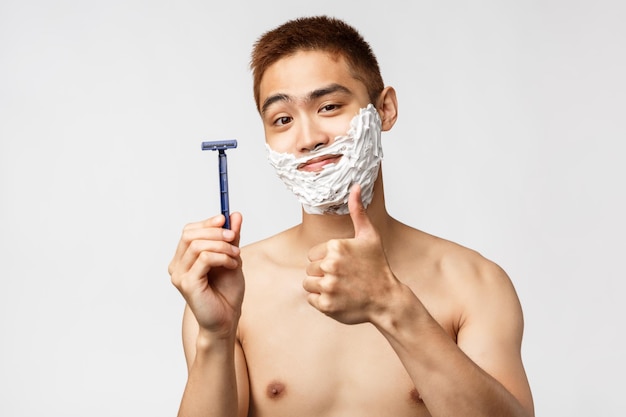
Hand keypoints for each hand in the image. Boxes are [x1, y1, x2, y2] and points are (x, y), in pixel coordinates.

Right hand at [169, 213, 243, 338]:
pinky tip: (233, 265)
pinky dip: (222, 257)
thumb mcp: (232, 258)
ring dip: (222, 246)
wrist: (227, 319)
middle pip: (190, 235)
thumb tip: (234, 215)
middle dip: (215, 232)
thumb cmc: (227, 292)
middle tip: (234, 238)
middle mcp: (177, 266)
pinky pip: (204, 259)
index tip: (225, 220)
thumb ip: (231, 238)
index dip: (207, 223)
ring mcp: (179, 275)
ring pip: (198, 245)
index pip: (189, 231)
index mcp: (183, 259)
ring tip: (237, 256)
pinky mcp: (187, 284)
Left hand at [303, 185, 398, 324]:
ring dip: (320, 287)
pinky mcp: (326, 305)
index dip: (325, 260)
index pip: (312, 254)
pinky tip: (338, 298)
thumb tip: (355, 186)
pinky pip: (311, 300)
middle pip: (309, 269)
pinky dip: (322, 301)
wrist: (386, 299)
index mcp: (335, 246)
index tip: (343, 265)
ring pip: (308, 284)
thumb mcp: (369, 236)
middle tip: (343, 278)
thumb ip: (358, 211)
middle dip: (323, 274)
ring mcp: (328, 286)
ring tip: (339, 288)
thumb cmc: (377, 266)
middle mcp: (330, 265)